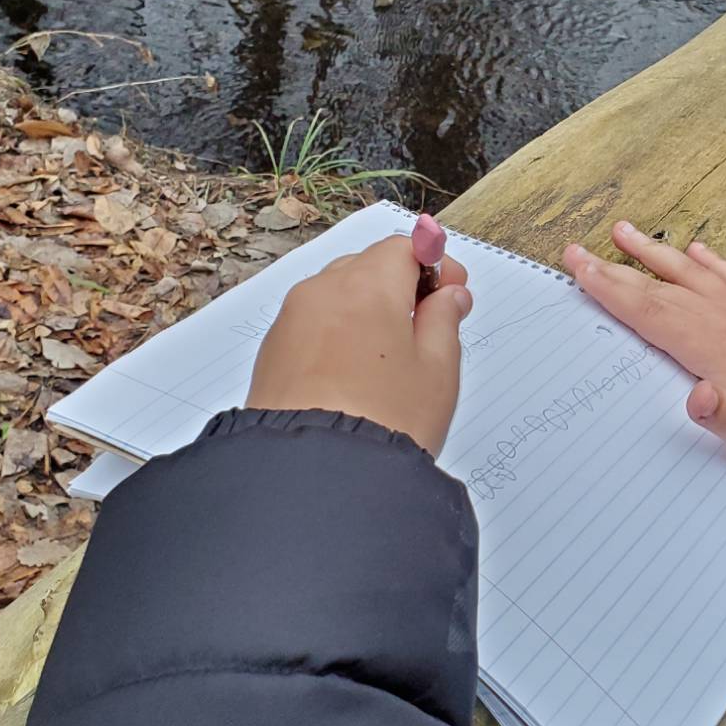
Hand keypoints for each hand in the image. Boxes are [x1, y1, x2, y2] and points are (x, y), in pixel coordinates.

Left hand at [246, 234, 471, 456]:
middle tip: (429, 324)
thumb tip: (448, 296)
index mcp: (368, 285)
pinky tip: (355, 375)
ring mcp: (290, 322)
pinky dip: (337, 334)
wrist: (317, 478)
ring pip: (337, 295)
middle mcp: (322, 292)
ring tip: (391, 358)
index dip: (436, 264)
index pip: (405, 247)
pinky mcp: (271, 353)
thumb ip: (445, 320)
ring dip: (366, 311)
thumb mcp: (438, 370)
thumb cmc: (385, 423)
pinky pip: (312, 325)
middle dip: (401, 286)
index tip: (454, 292)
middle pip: (368, 267)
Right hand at [561, 223, 725, 476]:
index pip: (651, 313)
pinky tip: (699, 249)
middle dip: (616, 270)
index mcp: (714, 347)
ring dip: (656, 254)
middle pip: (661, 289)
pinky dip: (712, 262)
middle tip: (577, 251)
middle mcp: (725, 321)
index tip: (579, 268)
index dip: (612, 291)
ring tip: (625, 231)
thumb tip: (696, 397)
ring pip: (691, 275)